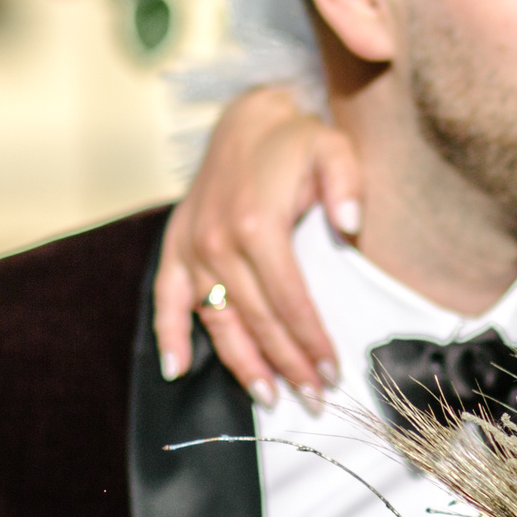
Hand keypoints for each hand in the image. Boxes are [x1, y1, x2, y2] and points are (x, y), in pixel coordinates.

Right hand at [153, 85, 363, 404]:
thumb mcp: (333, 148)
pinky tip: (178, 369)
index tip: (334, 372)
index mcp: (257, 224)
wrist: (246, 117)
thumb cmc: (295, 140)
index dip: (312, 342)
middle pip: (257, 320)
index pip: (290, 302)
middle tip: (315, 399)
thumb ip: (347, 184)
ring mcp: (191, 247)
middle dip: (287, 364)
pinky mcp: (175, 246)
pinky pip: (166, 299)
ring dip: (242, 364)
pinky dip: (168, 335)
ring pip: (217, 320)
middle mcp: (217, 242)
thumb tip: (351, 227)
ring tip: (270, 398)